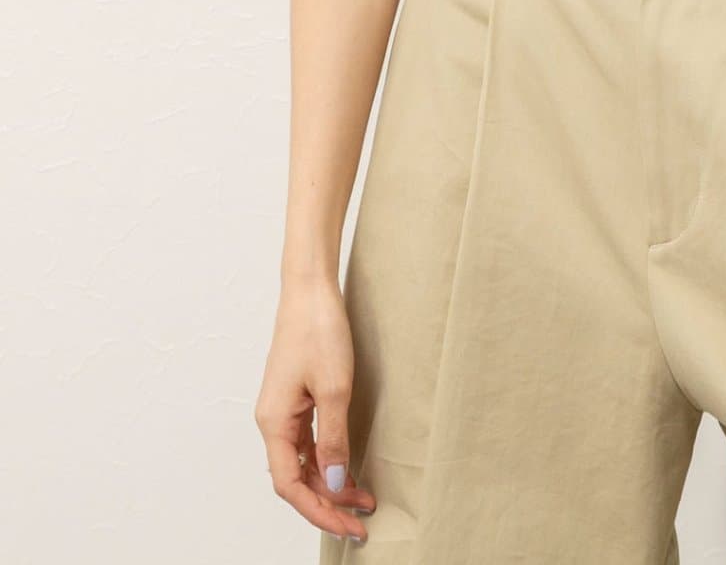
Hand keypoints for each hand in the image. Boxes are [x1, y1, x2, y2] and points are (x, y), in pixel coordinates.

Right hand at [255, 276, 376, 543]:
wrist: (311, 289)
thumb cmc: (318, 331)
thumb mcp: (334, 387)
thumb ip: (333, 438)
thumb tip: (332, 484)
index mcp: (274, 423)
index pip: (291, 485)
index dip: (318, 510)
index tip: (348, 526)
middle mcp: (273, 421)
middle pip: (295, 479)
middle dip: (326, 504)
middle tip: (360, 522)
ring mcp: (283, 410)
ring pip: (303, 462)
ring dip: (330, 483)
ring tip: (362, 498)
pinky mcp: (296, 398)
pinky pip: (308, 442)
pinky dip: (327, 459)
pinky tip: (347, 468)